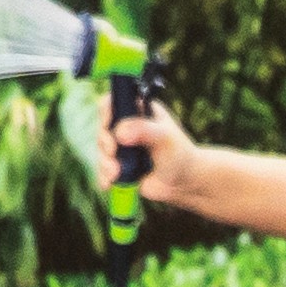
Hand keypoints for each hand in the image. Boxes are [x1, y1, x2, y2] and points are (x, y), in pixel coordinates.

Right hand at [106, 103, 235, 218]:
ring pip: (101, 150)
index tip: (108, 124)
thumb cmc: (179, 154)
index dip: (106, 111)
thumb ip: (144, 130)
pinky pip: (103, 169)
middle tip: (113, 151)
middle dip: (105, 142)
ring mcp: (122, 147)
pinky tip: (108, 184)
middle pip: (102, 127)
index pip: (113, 102)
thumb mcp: (165, 137)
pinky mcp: (119, 166)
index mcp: (138, 111)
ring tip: (116, 174)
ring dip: (104, 162)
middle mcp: (126, 127)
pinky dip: (103, 177)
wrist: (184, 182)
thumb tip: (119, 133)